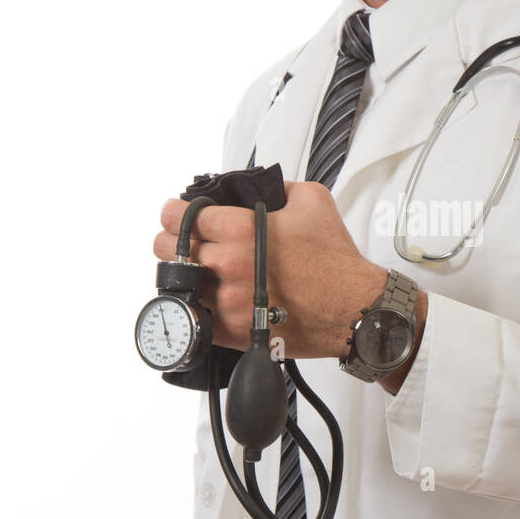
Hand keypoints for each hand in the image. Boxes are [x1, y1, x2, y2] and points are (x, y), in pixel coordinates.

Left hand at [155, 182, 386, 359]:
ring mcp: (227, 301)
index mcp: (241, 229)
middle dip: (173, 241)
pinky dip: (197, 305)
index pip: (180, 216)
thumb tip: (255, 188)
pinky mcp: (232, 331)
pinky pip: (196, 316)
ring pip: (177, 284)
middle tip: (186, 242)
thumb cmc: (334, 260)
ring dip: (185, 275)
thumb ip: (275, 187)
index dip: (173, 212)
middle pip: (168, 249)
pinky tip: (210, 298)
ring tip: (200, 270)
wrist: (352, 308)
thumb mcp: (311, 200)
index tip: (175, 214)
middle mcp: (228, 264)